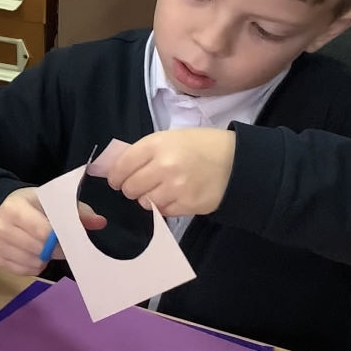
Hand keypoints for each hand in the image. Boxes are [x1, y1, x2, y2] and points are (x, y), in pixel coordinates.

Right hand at [0, 187, 105, 276]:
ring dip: (45, 259)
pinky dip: (34, 266)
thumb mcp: (50, 200)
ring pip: (34, 263)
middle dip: (55, 250)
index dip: (61, 239)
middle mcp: (0, 227)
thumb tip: (100, 222)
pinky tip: (32, 252)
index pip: (44, 233)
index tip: (70, 238)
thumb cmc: (30, 204)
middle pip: (40, 250)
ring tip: (43, 246)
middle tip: (59, 244)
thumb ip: (76, 210)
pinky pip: (25, 271)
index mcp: (14, 208)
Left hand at [105, 128, 235, 216]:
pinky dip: (164, 207)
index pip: (122, 165)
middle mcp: (163, 166)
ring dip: (146, 199)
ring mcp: (176, 188)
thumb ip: (146, 152)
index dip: (115, 175)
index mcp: (156, 144)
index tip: (116, 180)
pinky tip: (172, 197)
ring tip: (156, 191)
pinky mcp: (188, 205)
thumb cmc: (200, 145)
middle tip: (136, 187)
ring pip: (145, 202)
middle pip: (130, 187)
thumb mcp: (169, 138)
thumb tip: (120, 168)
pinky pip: (163, 212)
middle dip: (130, 189)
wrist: (235, 160)